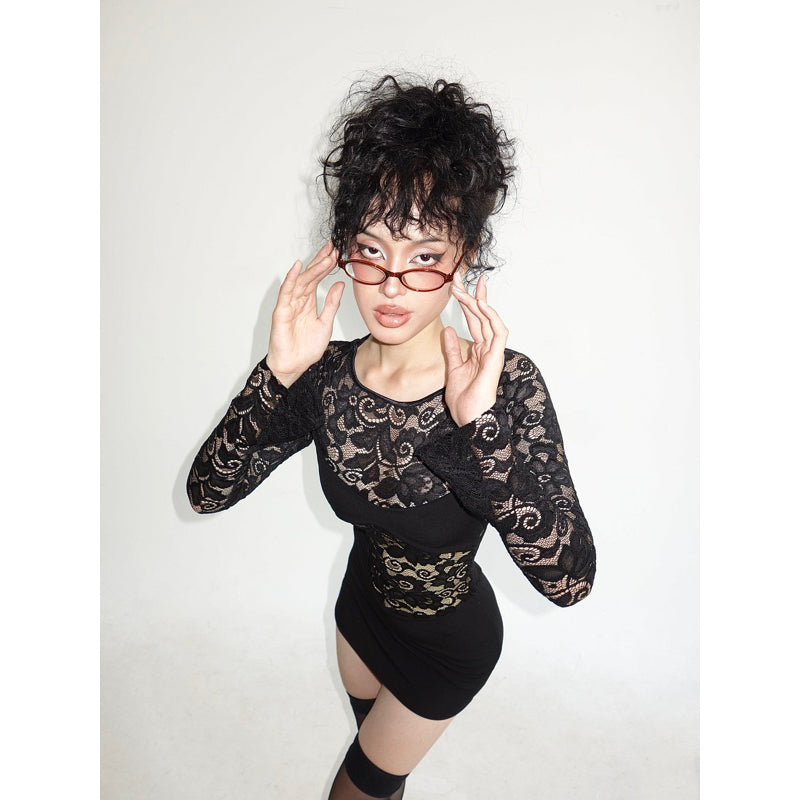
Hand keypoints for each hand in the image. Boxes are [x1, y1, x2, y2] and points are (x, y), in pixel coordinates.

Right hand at [265, 240, 344, 384]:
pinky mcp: (281, 311)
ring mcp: (289, 304)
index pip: (318, 278)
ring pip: (302, 281)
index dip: (327, 265)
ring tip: (325, 255)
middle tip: (333, 246)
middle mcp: (298, 300)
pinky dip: (291, 279)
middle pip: (310, 275)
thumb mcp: (326, 323)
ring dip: (313, 268)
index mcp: (309, 302)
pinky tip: (297, 267)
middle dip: (321, 260)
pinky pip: (286, 292)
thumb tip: (340, 285)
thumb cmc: (305, 348)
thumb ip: (332, 304)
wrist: (293, 366)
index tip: (338, 252)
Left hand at [443, 271, 508, 426]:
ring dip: (480, 302)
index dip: (466, 303)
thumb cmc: (464, 399)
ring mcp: (493, 352)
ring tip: (468, 287)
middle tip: (461, 277)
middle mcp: (487, 348)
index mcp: (478, 350)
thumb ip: (452, 349)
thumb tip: (448, 330)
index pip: (473, 320)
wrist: (471, 418)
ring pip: (489, 320)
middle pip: (481, 316)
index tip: (456, 287)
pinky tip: (481, 304)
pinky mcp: (496, 357)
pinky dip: (491, 317)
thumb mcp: (452, 368)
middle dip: (472, 295)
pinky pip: (498, 333)